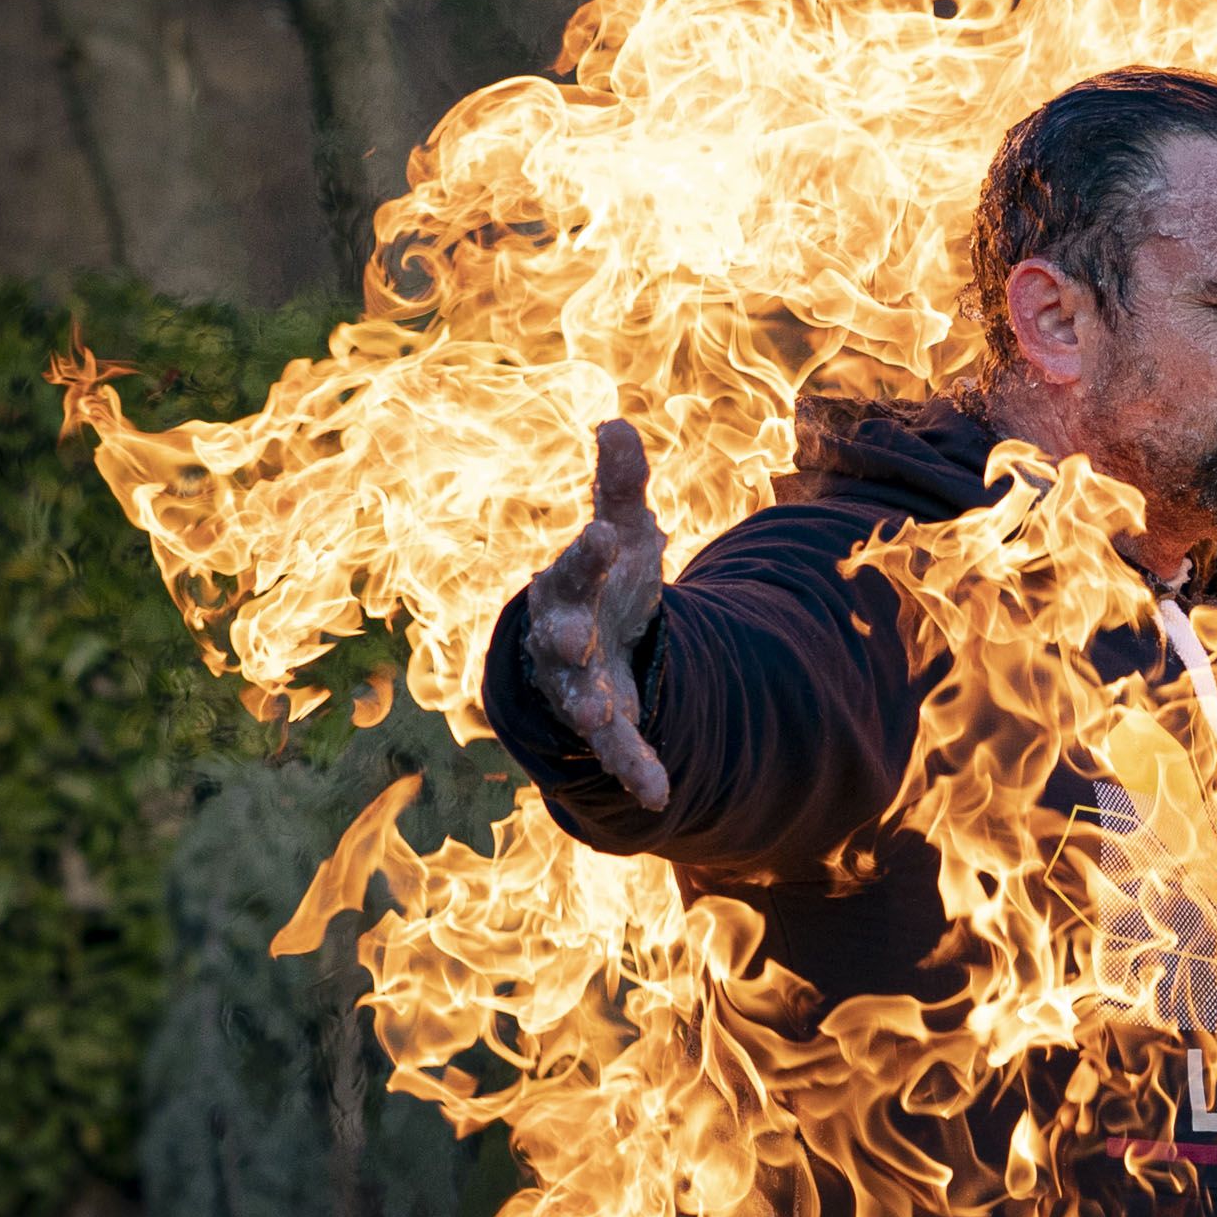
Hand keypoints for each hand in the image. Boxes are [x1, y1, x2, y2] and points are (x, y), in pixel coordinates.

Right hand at [526, 420, 669, 808]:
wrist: (590, 644)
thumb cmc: (606, 578)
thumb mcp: (624, 530)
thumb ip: (620, 485)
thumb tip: (616, 422)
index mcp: (568, 585)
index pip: (574, 566)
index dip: (586, 553)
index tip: (601, 533)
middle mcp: (563, 638)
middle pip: (557, 636)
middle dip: (561, 636)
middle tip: (568, 636)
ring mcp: (579, 686)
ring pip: (577, 700)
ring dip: (588, 710)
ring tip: (600, 721)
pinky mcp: (605, 724)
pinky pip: (618, 749)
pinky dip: (635, 770)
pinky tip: (658, 793)